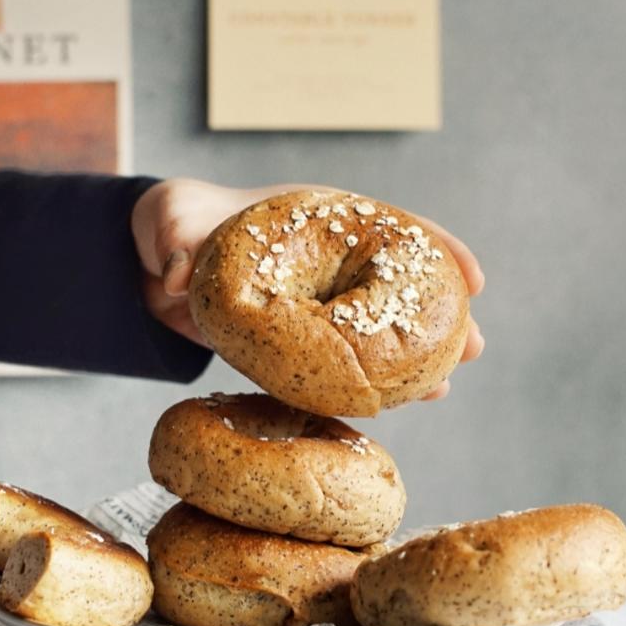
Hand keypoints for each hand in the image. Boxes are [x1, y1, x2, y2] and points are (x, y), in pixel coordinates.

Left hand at [131, 178, 483, 395]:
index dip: (435, 248)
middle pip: (399, 283)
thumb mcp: (169, 218)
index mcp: (314, 215)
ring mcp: (315, 304)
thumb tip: (176, 275)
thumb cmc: (172, 224)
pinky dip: (365, 385)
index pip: (388, 224)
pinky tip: (391, 409)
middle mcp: (326, 260)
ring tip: (446, 387)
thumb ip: (175, 235)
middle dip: (440, 314)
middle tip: (477, 345)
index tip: (473, 276)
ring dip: (413, 359)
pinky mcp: (295, 342)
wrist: (148, 267)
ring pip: (376, 330)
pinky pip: (340, 364)